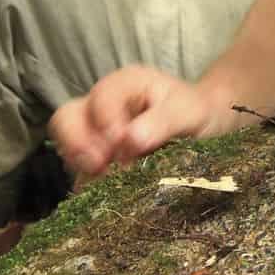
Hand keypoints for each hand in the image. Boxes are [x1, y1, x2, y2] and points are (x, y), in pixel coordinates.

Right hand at [48, 64, 225, 179]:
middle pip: (67, 117)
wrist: (207, 127)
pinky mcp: (98, 157)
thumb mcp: (189, 111)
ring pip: (67, 143)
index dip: (106, 125)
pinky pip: (79, 169)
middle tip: (100, 167)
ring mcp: (96, 131)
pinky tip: (106, 190)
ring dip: (81, 164)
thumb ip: (162, 121)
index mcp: (126, 84)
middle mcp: (104, 104)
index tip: (122, 149)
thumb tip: (129, 141)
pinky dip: (87, 181)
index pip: (100, 100)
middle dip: (78, 144)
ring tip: (104, 179)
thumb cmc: (198, 112)